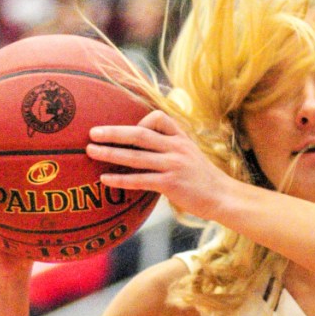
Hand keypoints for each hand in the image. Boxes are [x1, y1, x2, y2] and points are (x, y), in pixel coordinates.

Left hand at [87, 109, 232, 220]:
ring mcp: (173, 166)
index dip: (140, 121)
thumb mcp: (191, 154)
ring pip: (135, 156)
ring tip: (91, 151)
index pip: (157, 118)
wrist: (223, 196)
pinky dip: (120, 179)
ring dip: (110, 153)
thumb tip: (144, 146)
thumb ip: (171, 146)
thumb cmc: (204, 178)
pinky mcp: (170, 184)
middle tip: (92, 133)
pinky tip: (105, 179)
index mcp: (181, 138)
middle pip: (139, 134)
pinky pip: (140, 180)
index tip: (130, 131)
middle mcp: (176, 148)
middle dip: (113, 132)